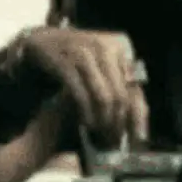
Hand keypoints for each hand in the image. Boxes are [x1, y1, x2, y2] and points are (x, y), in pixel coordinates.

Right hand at [24, 27, 148, 143]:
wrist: (43, 40)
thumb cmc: (76, 58)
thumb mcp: (101, 65)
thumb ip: (118, 85)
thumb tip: (138, 121)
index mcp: (119, 47)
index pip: (135, 87)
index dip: (138, 116)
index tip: (137, 139)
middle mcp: (106, 47)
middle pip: (121, 95)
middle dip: (118, 123)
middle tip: (114, 141)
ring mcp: (85, 54)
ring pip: (105, 97)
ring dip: (104, 121)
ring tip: (101, 135)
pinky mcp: (65, 62)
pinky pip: (82, 95)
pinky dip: (87, 113)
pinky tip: (87, 124)